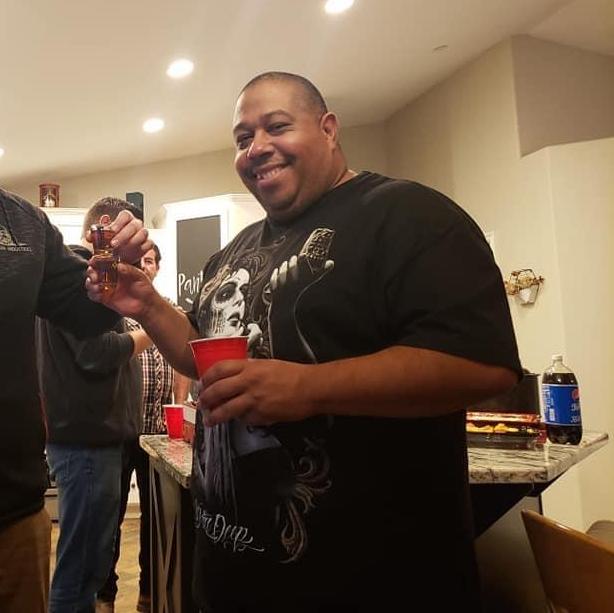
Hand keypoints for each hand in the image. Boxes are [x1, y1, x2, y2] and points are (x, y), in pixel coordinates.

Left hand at [85, 211, 152, 263]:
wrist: (117, 254)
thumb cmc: (110, 242)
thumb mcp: (100, 238)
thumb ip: (94, 235)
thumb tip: (90, 236)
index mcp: (125, 219)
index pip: (125, 215)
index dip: (118, 223)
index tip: (111, 231)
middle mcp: (136, 225)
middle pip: (134, 225)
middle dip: (123, 236)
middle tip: (113, 245)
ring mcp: (143, 234)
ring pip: (143, 234)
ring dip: (131, 243)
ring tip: (121, 252)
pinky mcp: (148, 244)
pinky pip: (148, 245)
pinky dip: (139, 250)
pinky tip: (129, 256)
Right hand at [85, 261, 156, 316]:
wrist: (147, 306)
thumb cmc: (146, 290)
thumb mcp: (140, 277)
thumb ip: (129, 270)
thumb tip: (118, 264)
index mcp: (118, 269)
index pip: (104, 262)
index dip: (97, 261)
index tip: (94, 262)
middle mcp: (111, 277)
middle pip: (95, 272)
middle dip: (91, 273)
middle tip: (95, 277)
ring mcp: (107, 287)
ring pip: (92, 283)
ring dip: (90, 284)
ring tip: (97, 287)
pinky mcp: (105, 298)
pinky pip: (94, 295)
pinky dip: (93, 294)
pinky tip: (99, 295)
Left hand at [198, 359, 312, 426]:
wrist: (310, 388)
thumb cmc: (292, 374)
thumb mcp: (268, 364)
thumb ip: (249, 369)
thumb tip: (234, 375)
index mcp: (250, 366)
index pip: (219, 369)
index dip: (207, 377)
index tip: (202, 383)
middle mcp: (249, 382)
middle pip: (218, 390)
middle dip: (205, 399)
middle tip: (201, 403)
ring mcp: (254, 400)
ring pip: (226, 410)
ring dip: (214, 416)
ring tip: (210, 420)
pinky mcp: (261, 415)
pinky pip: (244, 419)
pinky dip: (240, 420)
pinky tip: (239, 419)